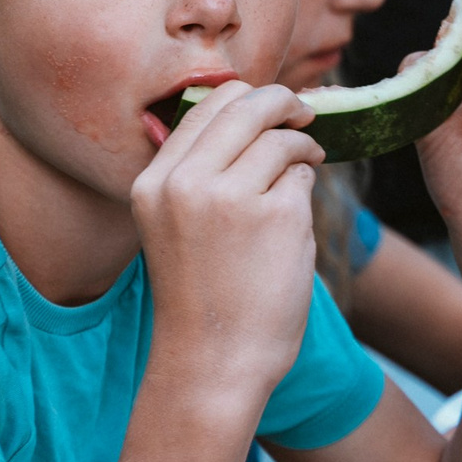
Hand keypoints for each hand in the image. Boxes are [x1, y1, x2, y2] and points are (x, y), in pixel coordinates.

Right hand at [132, 81, 325, 404]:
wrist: (213, 363)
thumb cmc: (200, 297)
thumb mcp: (172, 225)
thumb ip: (196, 172)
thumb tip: (242, 110)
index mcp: (153, 182)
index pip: (205, 105)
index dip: (245, 97)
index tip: (269, 108)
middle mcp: (186, 183)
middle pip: (247, 105)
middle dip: (284, 102)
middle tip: (305, 113)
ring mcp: (232, 198)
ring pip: (281, 139)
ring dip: (302, 148)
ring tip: (308, 166)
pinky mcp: (278, 216)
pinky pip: (303, 176)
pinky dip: (306, 188)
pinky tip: (294, 219)